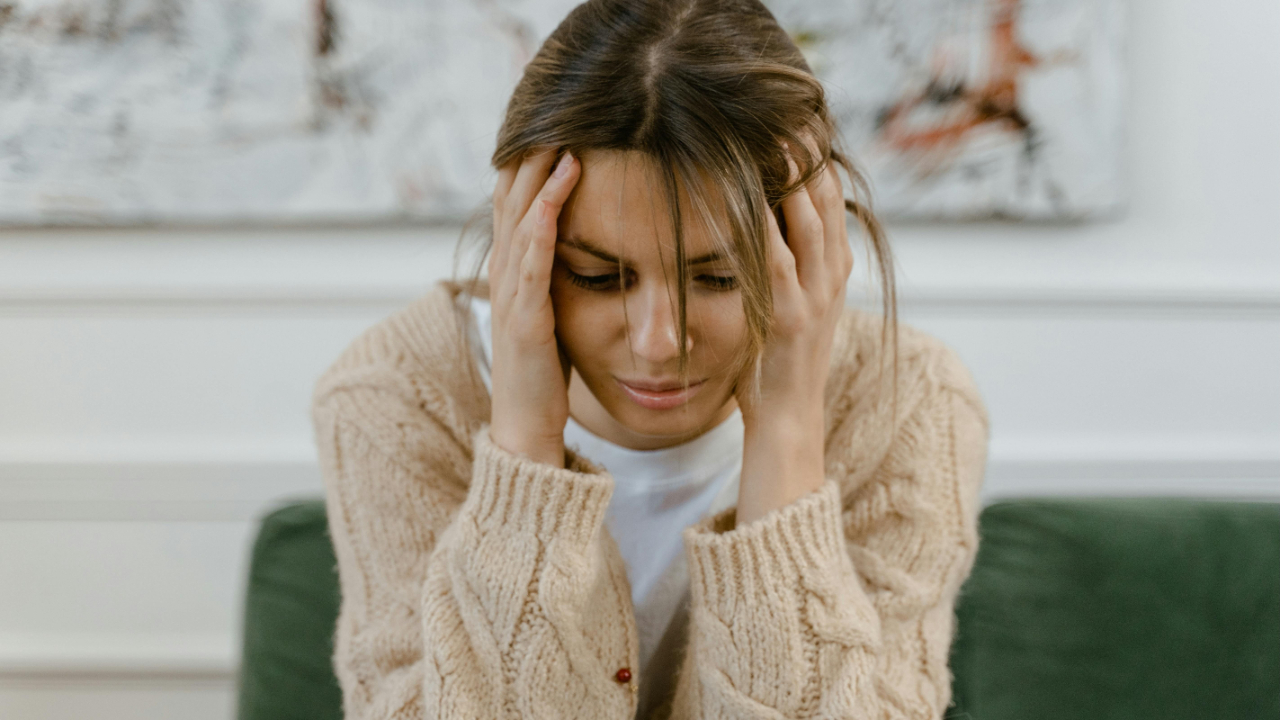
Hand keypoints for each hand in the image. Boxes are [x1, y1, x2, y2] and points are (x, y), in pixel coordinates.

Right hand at [487, 148, 580, 467]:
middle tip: (556, 111)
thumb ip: (555, 280)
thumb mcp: (551, 316)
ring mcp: (512, 295)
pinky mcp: (526, 317)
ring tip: (560, 132)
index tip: (556, 124)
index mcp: (514, 274)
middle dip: (533, 153)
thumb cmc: (544, 377)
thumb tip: (575, 249)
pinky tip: (559, 190)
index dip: (531, 162)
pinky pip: (531, 258)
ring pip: (520, 217)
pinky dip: (544, 219)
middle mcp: (506, 276)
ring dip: (539, 173)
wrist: (526, 432)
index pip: (517, 202)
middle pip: (512, 197)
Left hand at [733, 150, 853, 525]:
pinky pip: (776, 265)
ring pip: (808, 225)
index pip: (830, 203)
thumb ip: (788, 271)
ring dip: (793, 181)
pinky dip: (762, 230)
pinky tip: (747, 201)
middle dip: (808, 158)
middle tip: (789, 115)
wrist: (789, 428)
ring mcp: (813, 301)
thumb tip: (767, 229)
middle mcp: (830, 282)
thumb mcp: (791, 310)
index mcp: (832, 274)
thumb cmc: (777, 370)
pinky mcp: (788, 322)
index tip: (798, 123)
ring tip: (776, 139)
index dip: (817, 162)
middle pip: (825, 203)